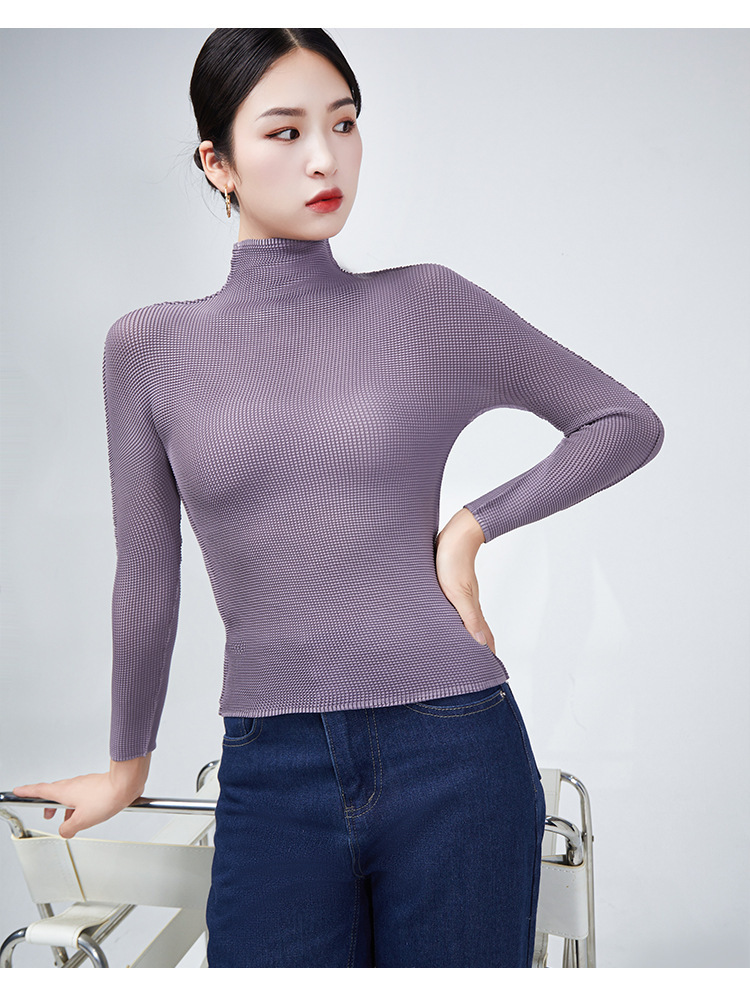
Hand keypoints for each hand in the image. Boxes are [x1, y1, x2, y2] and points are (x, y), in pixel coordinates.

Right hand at [13, 755, 150, 838]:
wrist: (125, 784)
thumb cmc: (105, 797)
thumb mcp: (82, 820)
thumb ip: (68, 828)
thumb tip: (64, 831)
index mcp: (64, 791)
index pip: (40, 790)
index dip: (27, 791)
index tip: (18, 790)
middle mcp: (73, 784)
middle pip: (55, 793)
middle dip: (49, 804)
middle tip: (47, 813)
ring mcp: (85, 783)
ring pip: (70, 795)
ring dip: (66, 807)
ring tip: (68, 820)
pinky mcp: (96, 785)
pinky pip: (82, 795)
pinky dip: (79, 804)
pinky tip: (87, 814)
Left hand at [435, 507, 495, 653]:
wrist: (456, 534)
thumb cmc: (452, 561)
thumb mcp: (458, 592)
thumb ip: (469, 618)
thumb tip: (481, 642)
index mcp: (472, 609)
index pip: (485, 637)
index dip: (488, 654)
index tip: (490, 671)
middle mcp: (469, 604)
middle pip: (479, 631)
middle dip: (481, 649)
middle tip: (478, 667)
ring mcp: (463, 595)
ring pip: (468, 620)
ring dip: (469, 636)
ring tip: (466, 649)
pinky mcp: (454, 586)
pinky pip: (458, 609)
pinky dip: (458, 621)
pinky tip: (451, 621)